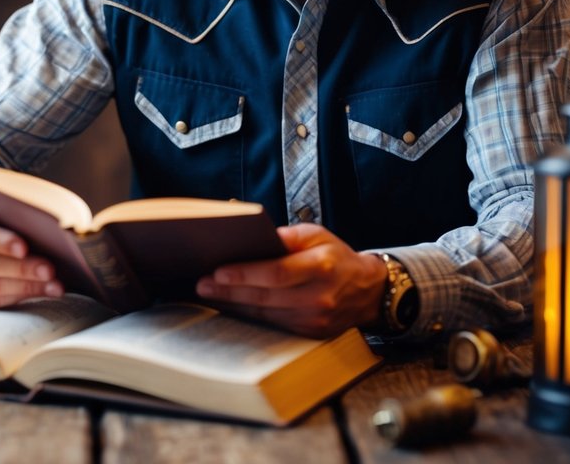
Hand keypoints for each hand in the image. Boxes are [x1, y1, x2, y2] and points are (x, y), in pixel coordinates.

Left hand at [195, 223, 386, 337]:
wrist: (367, 290)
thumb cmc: (335, 256)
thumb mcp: (316, 235)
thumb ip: (285, 237)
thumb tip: (252, 238)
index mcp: (321, 266)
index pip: (277, 273)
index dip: (245, 273)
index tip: (218, 271)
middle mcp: (319, 297)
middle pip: (266, 297)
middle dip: (229, 291)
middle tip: (202, 284)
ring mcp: (316, 320)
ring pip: (266, 314)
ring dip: (233, 305)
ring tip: (209, 294)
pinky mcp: (311, 334)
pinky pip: (273, 325)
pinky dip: (248, 316)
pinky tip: (231, 306)